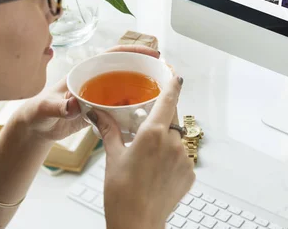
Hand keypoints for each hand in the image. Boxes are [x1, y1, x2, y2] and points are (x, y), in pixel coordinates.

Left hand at [16, 45, 159, 142]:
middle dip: (145, 68)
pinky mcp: (102, 110)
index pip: (113, 55)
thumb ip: (59, 106)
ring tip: (161, 93)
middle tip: (165, 74)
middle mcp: (96, 80)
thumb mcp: (46, 108)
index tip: (152, 53)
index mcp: (85, 72)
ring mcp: (100, 95)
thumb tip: (73, 103)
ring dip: (142, 89)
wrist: (36, 128)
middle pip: (125, 69)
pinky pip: (122, 106)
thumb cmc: (38, 113)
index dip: (133, 51)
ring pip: (126, 87)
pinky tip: (145, 114)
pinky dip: (134, 108)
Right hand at [88, 76, 194, 228]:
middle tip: (148, 126)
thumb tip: (97, 113)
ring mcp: (184, 158)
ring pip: (177, 138)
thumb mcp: (113, 156)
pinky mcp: (190, 173)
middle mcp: (173, 142)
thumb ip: (109, 130)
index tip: (175, 74)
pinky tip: (156, 171)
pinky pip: (182, 157)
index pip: (169, 99)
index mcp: (153, 133)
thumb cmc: (122, 193)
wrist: (137, 223)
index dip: (173, 84)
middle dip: (163, 117)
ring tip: (148, 157)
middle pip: (173, 117)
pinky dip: (172, 158)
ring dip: (166, 140)